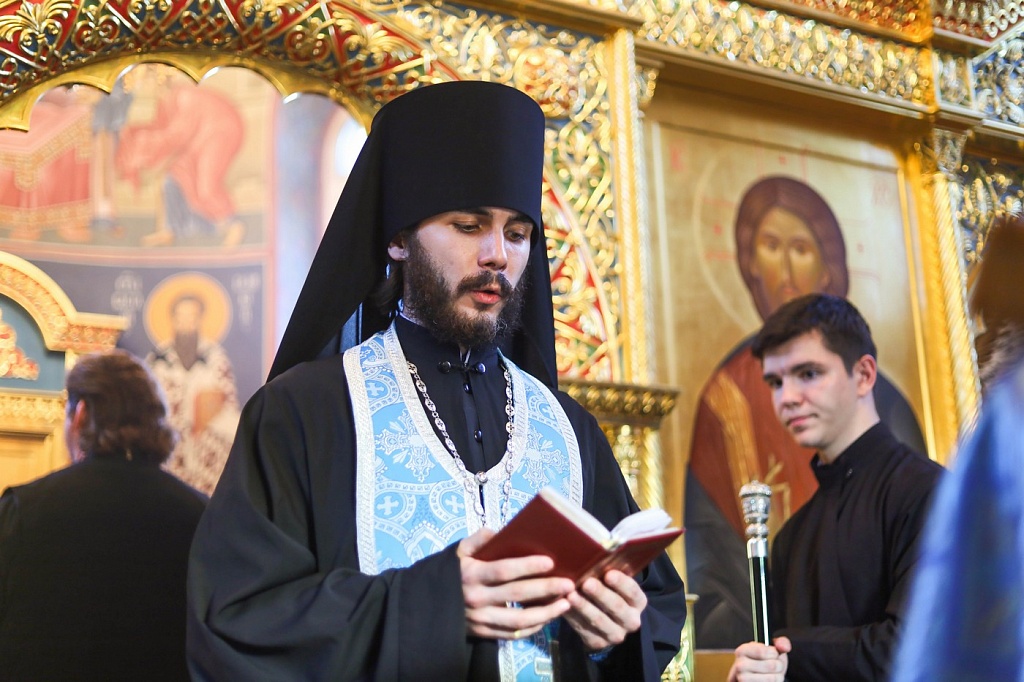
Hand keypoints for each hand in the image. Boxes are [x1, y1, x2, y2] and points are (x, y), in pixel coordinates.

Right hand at [458, 528, 573, 640]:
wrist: (426, 605)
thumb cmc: (448, 574)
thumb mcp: (456, 552)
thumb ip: (476, 540)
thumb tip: (497, 532)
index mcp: (471, 574)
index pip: (503, 570)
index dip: (527, 566)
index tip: (550, 562)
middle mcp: (476, 598)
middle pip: (517, 594)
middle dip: (546, 589)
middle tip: (568, 584)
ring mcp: (480, 619)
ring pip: (519, 620)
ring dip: (545, 613)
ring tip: (566, 604)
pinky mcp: (483, 633)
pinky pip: (512, 634)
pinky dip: (532, 628)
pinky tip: (547, 618)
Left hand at [563, 569, 646, 651]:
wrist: (606, 624)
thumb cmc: (609, 593)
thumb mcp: (616, 585)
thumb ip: (610, 574)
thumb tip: (595, 555)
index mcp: (638, 602)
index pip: (633, 592)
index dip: (621, 583)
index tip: (609, 573)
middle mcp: (631, 620)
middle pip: (616, 606)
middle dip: (600, 594)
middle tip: (586, 583)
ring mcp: (615, 634)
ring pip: (598, 620)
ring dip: (584, 607)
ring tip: (570, 595)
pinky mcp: (597, 642)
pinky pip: (583, 629)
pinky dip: (572, 616)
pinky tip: (563, 606)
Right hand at [727, 637, 790, 681]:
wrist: (756, 677)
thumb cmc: (763, 662)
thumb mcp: (771, 649)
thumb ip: (780, 643)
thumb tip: (784, 647)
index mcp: (742, 651)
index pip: (765, 651)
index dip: (774, 653)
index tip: (772, 654)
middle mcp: (740, 665)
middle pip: (772, 666)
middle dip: (778, 666)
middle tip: (772, 666)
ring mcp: (743, 679)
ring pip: (772, 678)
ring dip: (777, 676)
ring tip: (770, 674)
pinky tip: (767, 680)